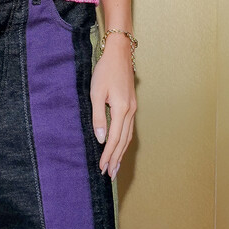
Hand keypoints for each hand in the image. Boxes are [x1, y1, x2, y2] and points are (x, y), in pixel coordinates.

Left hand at [90, 37, 135, 177]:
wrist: (119, 54)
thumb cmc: (105, 71)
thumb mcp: (96, 93)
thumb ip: (98, 117)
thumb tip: (100, 139)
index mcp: (121, 109)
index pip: (114, 139)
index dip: (108, 155)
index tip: (102, 168)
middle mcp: (130, 111)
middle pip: (123, 141)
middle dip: (116, 158)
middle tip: (110, 174)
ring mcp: (133, 108)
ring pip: (128, 136)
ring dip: (121, 152)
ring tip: (115, 166)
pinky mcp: (131, 105)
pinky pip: (129, 129)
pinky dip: (124, 141)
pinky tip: (120, 147)